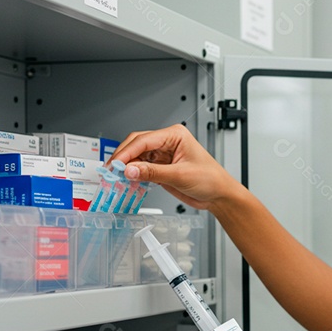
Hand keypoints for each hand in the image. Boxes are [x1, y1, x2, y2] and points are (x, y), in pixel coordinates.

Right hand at [109, 124, 240, 211]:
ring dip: (127, 166)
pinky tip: (127, 180)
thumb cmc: (211, 179)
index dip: (127, 151)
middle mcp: (167, 142)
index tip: (116, 163)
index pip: (144, 140)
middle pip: (137, 144)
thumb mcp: (180, 176)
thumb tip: (130, 169)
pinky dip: (133, 174)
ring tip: (116, 176)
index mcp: (175, 135)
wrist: (219, 195)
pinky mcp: (161, 167)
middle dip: (123, 157)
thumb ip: (153, 173)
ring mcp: (163, 155)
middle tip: (112, 170)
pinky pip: (141, 168)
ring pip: (136, 156)